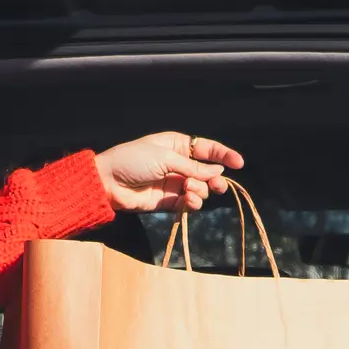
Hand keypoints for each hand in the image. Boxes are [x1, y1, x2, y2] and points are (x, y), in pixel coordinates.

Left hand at [94, 131, 243, 214]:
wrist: (108, 183)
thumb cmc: (133, 161)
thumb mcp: (164, 157)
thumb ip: (192, 166)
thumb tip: (217, 170)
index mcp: (177, 145)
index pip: (207, 149)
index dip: (224, 155)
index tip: (239, 163)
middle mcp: (178, 163)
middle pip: (207, 171)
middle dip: (215, 178)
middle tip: (218, 185)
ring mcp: (173, 183)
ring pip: (200, 189)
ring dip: (200, 191)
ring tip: (189, 191)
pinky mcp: (168, 201)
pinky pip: (189, 203)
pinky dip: (192, 203)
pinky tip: (188, 200)